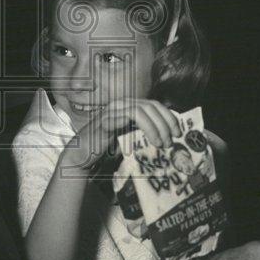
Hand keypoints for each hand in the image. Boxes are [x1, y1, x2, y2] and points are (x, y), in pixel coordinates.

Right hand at [61, 98, 180, 171]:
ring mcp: (113, 110)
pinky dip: (145, 126)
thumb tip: (168, 139)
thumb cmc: (105, 148)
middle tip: (171, 141)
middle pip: (151, 105)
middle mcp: (122, 104)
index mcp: (129, 107)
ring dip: (157, 126)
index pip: (155, 105)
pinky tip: (151, 140)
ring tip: (162, 143)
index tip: (178, 133)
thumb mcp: (129, 139)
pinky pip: (129, 116)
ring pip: (142, 109)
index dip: (169, 116)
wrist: (81, 155)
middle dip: (166, 122)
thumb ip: (143, 134)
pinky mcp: (106, 119)